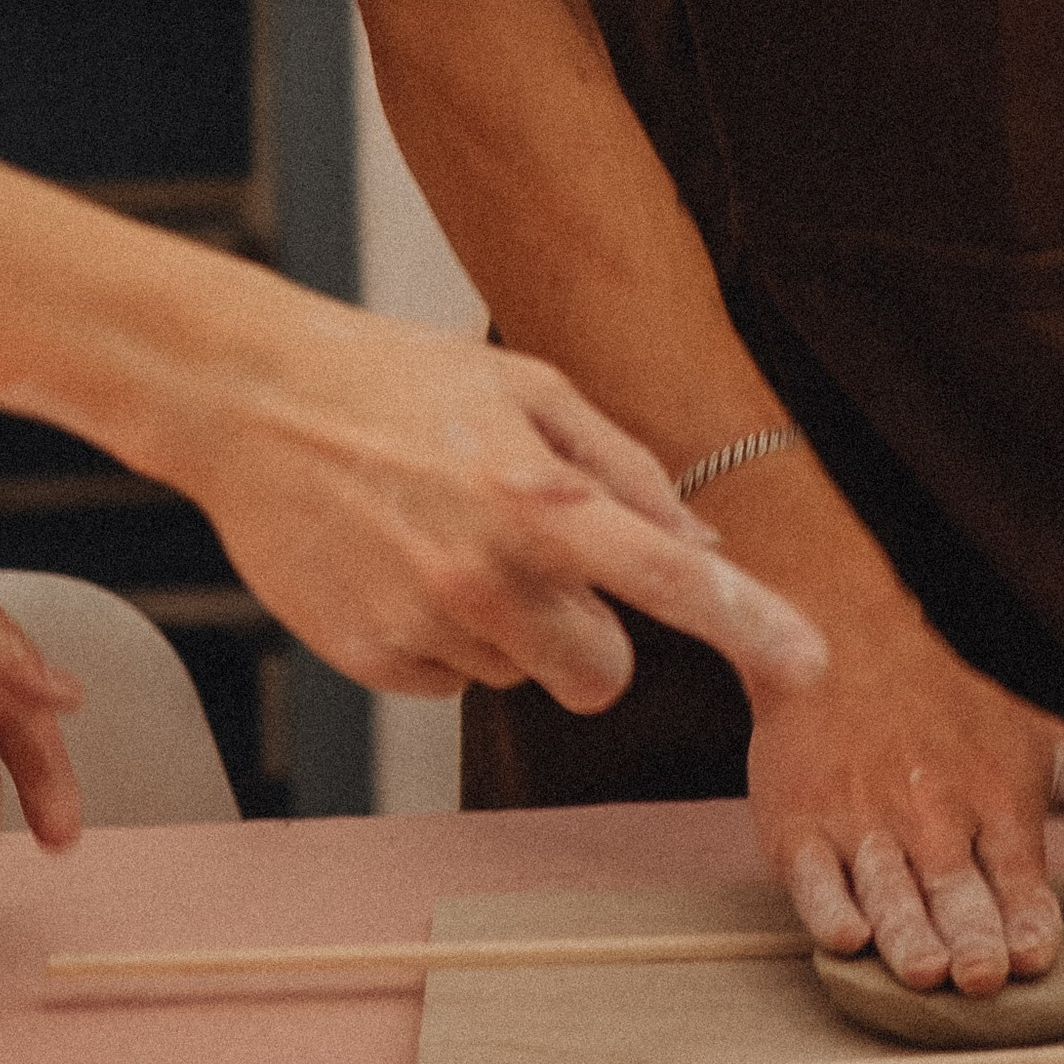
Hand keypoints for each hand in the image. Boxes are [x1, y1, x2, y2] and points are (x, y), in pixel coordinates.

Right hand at [173, 315, 828, 706]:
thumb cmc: (398, 383)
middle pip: (600, 677)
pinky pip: (451, 681)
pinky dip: (443, 638)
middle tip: (550, 570)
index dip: (750, 625)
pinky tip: (403, 566)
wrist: (254, 402)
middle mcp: (488, 576)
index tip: (809, 664)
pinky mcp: (370, 662)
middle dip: (594, 639)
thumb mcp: (529, 389)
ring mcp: (424, 628)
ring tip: (448, 538)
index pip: (670, 582)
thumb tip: (702, 542)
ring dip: (510, 625)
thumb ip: (624, 470)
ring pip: (521, 675)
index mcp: (540, 499)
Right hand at [745, 603, 1063, 991]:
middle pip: (951, 885)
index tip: (1034, 951)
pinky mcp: (798, 829)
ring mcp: (862, 820)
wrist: (848, 646)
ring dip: (904, 931)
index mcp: (996, 794)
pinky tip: (846, 936)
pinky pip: (811, 876)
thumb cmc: (960, 716)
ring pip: (886, 886)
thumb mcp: (1052, 749)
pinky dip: (826, 906)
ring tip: (924, 970)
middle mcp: (931, 809)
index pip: (1016, 867)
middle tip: (980, 976)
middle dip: (967, 931)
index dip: (1025, 912)